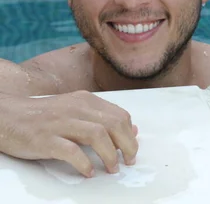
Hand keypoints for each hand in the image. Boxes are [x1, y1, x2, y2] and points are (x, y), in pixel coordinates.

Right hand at [0, 90, 138, 177]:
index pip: (120, 115)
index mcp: (86, 100)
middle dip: (127, 146)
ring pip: (98, 135)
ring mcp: (61, 122)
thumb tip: (133, 130)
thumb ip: (103, 118)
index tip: (132, 150)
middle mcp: (76, 108)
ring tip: (112, 169)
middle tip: (128, 162)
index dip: (130, 135)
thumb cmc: (44, 116)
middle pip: (114, 124)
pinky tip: (89, 172)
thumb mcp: (76, 110)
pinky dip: (84, 163)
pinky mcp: (45, 138)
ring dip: (110, 155)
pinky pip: (71, 151)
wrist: (6, 116)